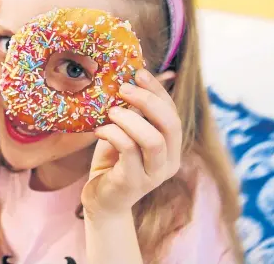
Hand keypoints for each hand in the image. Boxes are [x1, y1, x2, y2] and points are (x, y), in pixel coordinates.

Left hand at [81, 69, 181, 215]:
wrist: (101, 199)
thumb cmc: (114, 161)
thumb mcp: (127, 133)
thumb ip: (134, 113)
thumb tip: (130, 77)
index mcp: (172, 147)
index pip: (173, 113)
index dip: (159, 91)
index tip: (139, 73)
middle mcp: (169, 161)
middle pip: (170, 124)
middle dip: (147, 101)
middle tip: (123, 88)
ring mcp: (153, 175)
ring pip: (152, 139)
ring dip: (129, 119)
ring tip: (110, 111)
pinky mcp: (133, 183)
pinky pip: (128, 151)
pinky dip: (113, 134)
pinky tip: (99, 130)